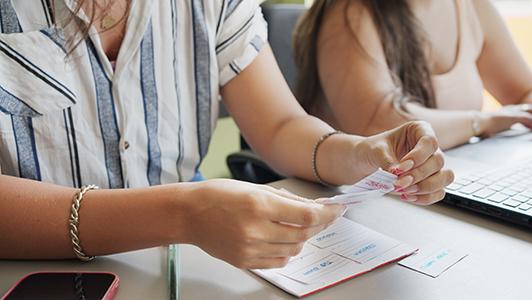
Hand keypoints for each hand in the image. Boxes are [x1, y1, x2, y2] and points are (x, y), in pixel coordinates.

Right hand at [182, 179, 343, 268]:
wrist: (189, 215)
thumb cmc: (218, 195)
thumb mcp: (254, 187)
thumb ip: (286, 198)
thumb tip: (314, 205)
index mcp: (259, 205)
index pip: (306, 215)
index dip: (328, 214)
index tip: (338, 209)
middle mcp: (255, 229)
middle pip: (303, 234)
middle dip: (320, 225)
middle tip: (326, 217)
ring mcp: (250, 248)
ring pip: (293, 249)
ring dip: (304, 238)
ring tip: (301, 226)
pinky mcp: (245, 261)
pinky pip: (279, 261)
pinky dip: (288, 251)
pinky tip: (285, 240)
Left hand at [355, 121, 453, 204]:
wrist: (368, 161)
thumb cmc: (374, 150)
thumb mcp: (376, 150)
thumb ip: (387, 161)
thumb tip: (398, 175)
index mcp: (419, 130)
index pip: (429, 141)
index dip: (418, 156)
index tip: (402, 167)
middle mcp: (430, 148)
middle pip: (438, 161)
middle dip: (419, 175)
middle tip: (399, 183)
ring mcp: (433, 165)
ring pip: (445, 177)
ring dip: (425, 187)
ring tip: (405, 191)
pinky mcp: (432, 181)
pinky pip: (438, 192)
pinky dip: (425, 197)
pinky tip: (408, 197)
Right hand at [480, 104, 531, 135]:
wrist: (478, 123)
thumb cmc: (484, 127)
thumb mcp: (496, 127)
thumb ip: (502, 128)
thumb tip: (501, 134)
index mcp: (506, 111)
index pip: (523, 110)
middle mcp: (510, 109)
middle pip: (529, 108)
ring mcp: (511, 112)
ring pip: (530, 112)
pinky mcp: (512, 116)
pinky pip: (527, 118)